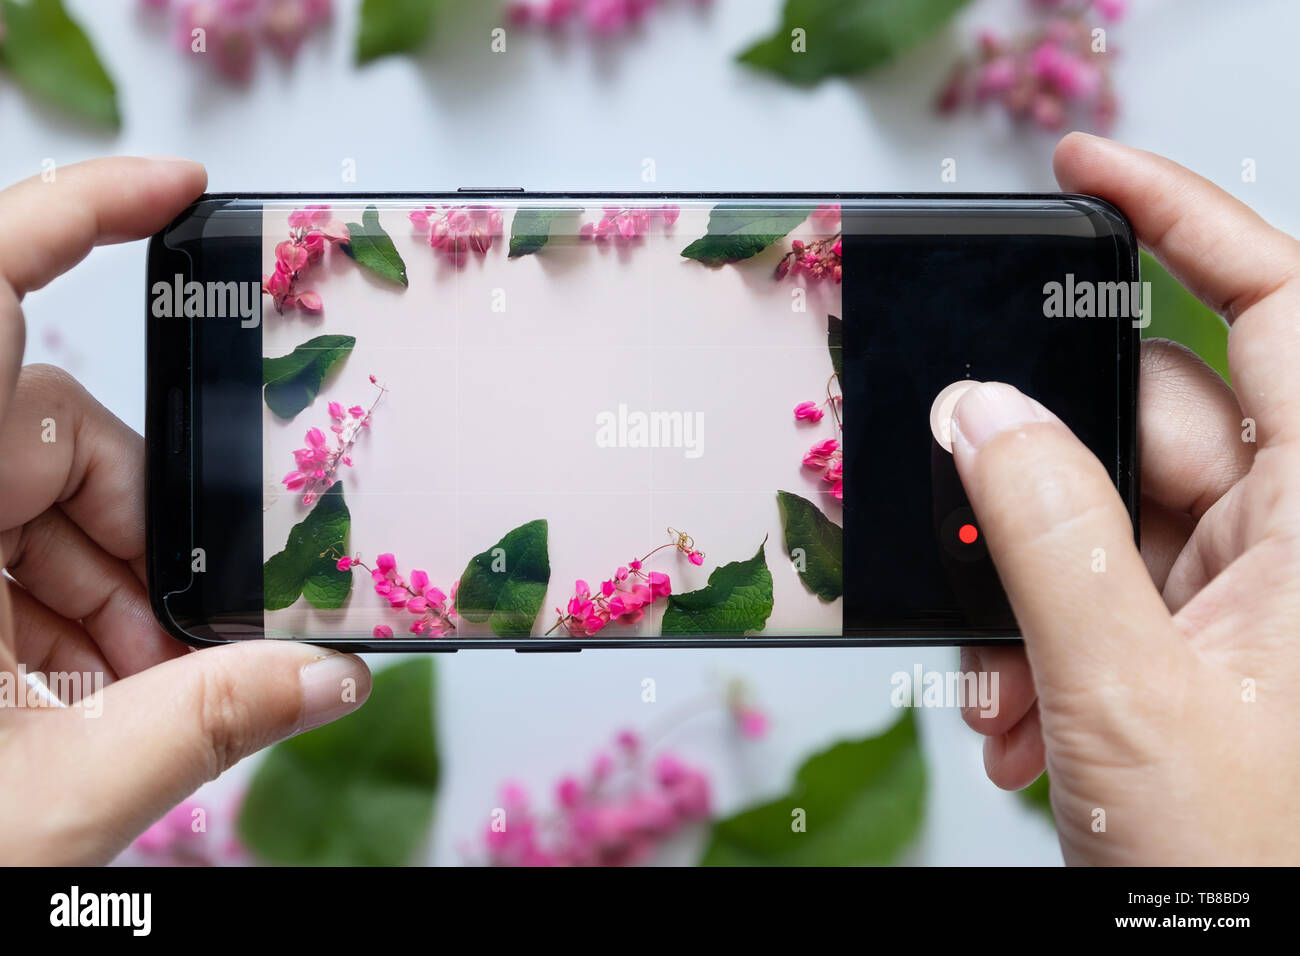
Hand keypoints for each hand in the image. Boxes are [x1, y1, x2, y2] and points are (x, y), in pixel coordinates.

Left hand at [0, 158, 371, 864]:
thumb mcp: (54, 796)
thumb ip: (207, 726)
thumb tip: (329, 679)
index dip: (75, 211)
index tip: (177, 189)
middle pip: (54, 434)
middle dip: (142, 537)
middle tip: (184, 647)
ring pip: (42, 496)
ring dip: (108, 591)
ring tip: (129, 697)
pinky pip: (12, 544)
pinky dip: (68, 609)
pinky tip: (85, 691)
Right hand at [954, 133, 1299, 863]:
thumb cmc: (1252, 867)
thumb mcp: (1124, 694)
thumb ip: (1045, 534)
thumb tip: (977, 413)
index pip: (1277, 307)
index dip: (1182, 217)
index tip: (1083, 170)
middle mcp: (1297, 537)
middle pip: (1148, 425)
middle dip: (1034, 488)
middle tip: (966, 541)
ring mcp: (1249, 589)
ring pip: (1104, 516)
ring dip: (1024, 592)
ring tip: (1006, 687)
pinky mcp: (1204, 635)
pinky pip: (1100, 583)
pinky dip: (1038, 635)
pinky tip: (1023, 712)